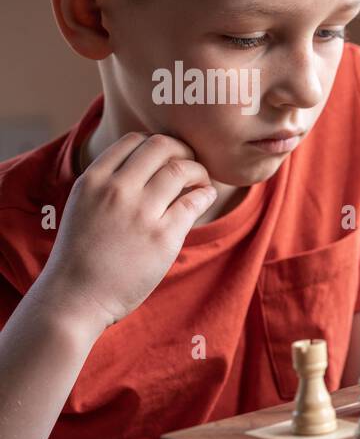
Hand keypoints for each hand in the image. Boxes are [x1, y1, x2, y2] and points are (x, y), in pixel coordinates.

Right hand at [33, 132, 216, 333]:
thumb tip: (142, 168)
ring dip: (198, 171)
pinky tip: (204, 197)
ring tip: (200, 182)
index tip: (168, 157)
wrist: (75, 297)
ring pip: (181, 169)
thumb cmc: (81, 256)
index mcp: (93, 180)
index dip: (157, 146)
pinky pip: (194, 200)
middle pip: (162, 146)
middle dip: (183, 150)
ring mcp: (141, 212)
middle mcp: (116, 190)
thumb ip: (107, 186)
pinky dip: (205, 194)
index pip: (133, 141)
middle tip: (191, 164)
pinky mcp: (163, 236)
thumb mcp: (82, 207)